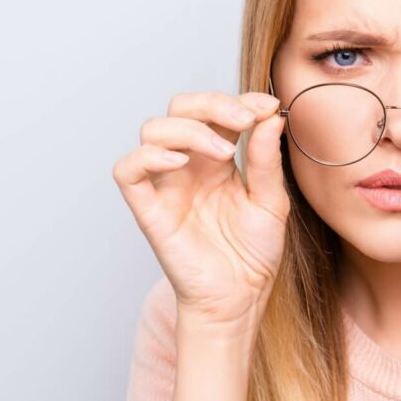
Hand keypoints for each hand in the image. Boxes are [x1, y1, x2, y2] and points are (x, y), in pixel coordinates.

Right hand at [112, 90, 288, 330]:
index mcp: (218, 159)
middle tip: (245, 120)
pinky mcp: (149, 209)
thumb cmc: (253, 255)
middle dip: (213, 103)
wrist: (240, 300)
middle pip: (180, 108)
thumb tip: (270, 116)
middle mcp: (189, 165)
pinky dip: (148, 156)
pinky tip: (180, 161)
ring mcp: (167, 185)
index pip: (217, 111)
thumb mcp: (272, 201)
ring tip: (223, 151)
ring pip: (153, 129)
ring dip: (189, 128)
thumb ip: (267, 159)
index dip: (240, 100)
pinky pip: (128, 171)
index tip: (268, 107)